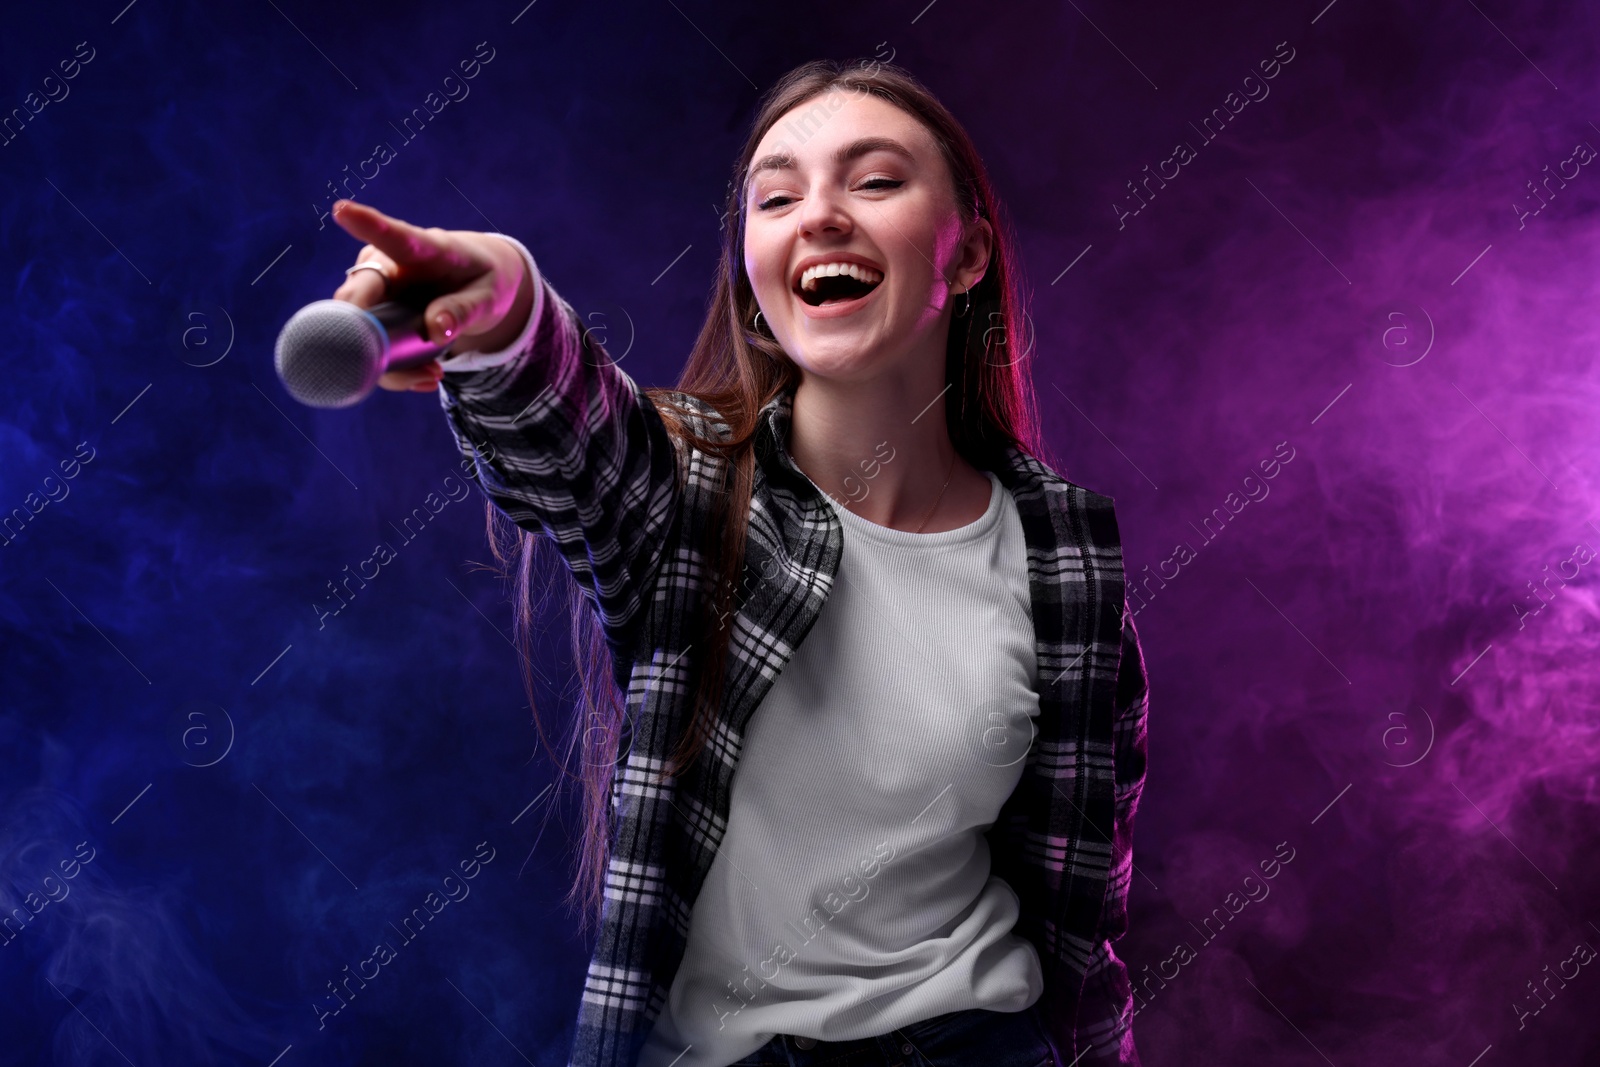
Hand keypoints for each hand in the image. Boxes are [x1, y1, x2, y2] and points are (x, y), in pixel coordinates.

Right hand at [329, 200, 531, 392]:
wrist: (476, 281)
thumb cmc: (483, 280)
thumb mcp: (490, 295)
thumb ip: (465, 309)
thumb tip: (435, 329)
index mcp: (425, 249)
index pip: (396, 237)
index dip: (368, 224)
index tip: (342, 210)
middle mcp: (388, 265)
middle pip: (357, 294)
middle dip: (364, 331)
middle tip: (396, 363)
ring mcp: (374, 289)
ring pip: (358, 329)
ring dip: (391, 361)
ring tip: (434, 373)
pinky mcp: (371, 313)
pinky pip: (370, 347)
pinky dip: (396, 369)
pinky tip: (426, 375)